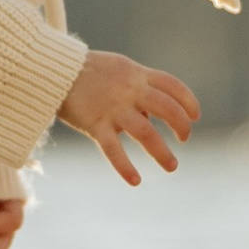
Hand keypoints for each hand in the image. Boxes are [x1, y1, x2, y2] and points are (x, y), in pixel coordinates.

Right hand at [57, 50, 199, 185]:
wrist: (53, 68)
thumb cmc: (86, 70)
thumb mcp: (117, 69)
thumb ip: (136, 89)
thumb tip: (149, 118)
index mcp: (137, 74)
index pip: (173, 86)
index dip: (189, 102)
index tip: (195, 117)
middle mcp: (129, 90)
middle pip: (167, 109)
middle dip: (182, 127)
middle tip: (184, 140)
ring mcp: (113, 108)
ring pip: (146, 133)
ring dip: (162, 152)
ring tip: (172, 166)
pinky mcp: (95, 123)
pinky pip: (113, 149)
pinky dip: (124, 166)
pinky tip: (135, 180)